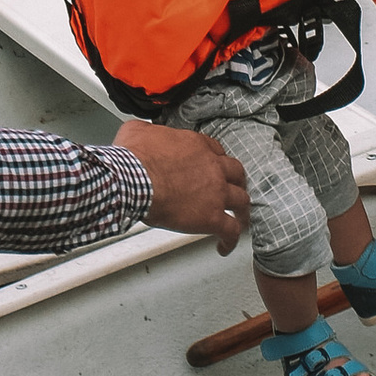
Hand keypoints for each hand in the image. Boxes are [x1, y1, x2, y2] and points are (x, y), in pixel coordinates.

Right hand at [115, 120, 250, 254]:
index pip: (216, 151)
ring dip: (240, 208)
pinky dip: (230, 239)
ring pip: (241, 200)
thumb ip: (147, 130)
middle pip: (236, 172)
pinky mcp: (212, 217)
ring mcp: (216, 193)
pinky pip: (230, 230)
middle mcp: (212, 167)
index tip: (212, 166)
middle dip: (235, 180)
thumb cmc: (134, 159)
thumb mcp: (137, 131)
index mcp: (196, 146)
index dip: (215, 160)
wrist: (134, 180)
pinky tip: (224, 245)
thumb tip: (141, 130)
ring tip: (238, 216)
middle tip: (232, 187)